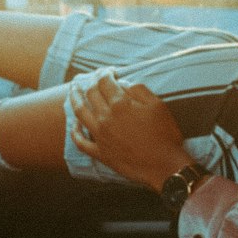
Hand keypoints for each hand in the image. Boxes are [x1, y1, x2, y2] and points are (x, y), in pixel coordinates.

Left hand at [70, 70, 191, 191]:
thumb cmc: (164, 135)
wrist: (164, 166)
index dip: (104, 73)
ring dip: (74, 98)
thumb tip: (122, 83)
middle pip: (90, 94)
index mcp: (120, 104)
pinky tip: (75, 124)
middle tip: (91, 77)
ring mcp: (100, 136)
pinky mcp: (100, 153)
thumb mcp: (157, 105)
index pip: (104, 82)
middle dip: (90, 82)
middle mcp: (105, 118)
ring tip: (72, 90)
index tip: (107, 71)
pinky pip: (80, 141)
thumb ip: (138, 89)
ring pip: (80, 113)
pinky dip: (75, 131)